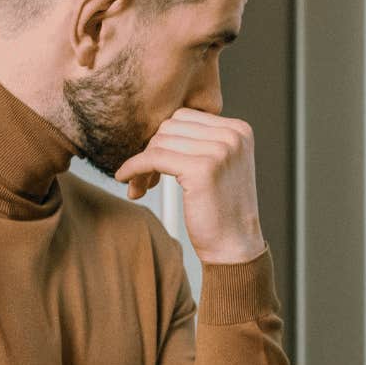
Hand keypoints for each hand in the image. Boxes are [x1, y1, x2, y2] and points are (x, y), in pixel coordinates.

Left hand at [117, 108, 266, 263]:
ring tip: (143, 186)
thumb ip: (199, 141)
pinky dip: (134, 166)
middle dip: (152, 150)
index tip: (157, 165)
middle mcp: (233, 136)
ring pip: (159, 142)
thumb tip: (157, 128)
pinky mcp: (202, 169)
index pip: (185, 117)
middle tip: (148, 179)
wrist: (235, 247)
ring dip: (143, 163)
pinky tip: (126, 179)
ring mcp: (220, 150)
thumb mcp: (219, 166)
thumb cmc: (222, 211)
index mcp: (239, 130)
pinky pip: (153, 158)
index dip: (164, 140)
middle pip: (170, 127)